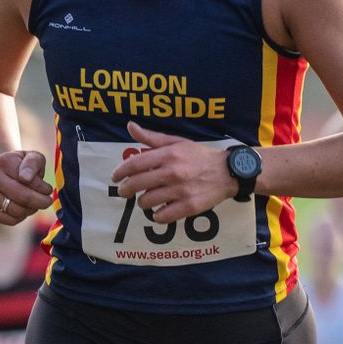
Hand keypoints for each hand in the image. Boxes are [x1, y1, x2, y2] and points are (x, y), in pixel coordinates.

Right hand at [0, 150, 50, 225]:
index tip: (48, 189)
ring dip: (31, 210)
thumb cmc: (24, 166)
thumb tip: (25, 178)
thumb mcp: (34, 157)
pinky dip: (21, 218)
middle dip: (40, 202)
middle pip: (23, 198)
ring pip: (17, 211)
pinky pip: (10, 220)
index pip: (29, 182)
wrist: (3, 172)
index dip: (43, 189)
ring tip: (34, 203)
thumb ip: (33, 163)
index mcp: (3, 162)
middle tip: (47, 201)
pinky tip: (23, 209)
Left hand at [111, 124, 237, 221]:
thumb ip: (152, 138)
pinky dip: (157, 215)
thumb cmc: (199, 156)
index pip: (134, 165)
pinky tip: (159, 210)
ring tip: (146, 200)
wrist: (227, 172)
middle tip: (124, 192)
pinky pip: (162, 217)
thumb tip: (130, 126)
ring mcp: (180, 191)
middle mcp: (173, 172)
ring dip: (142, 202)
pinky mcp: (188, 207)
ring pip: (146, 202)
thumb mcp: (177, 142)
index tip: (115, 177)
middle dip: (125, 190)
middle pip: (136, 185)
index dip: (120, 172)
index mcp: (168, 154)